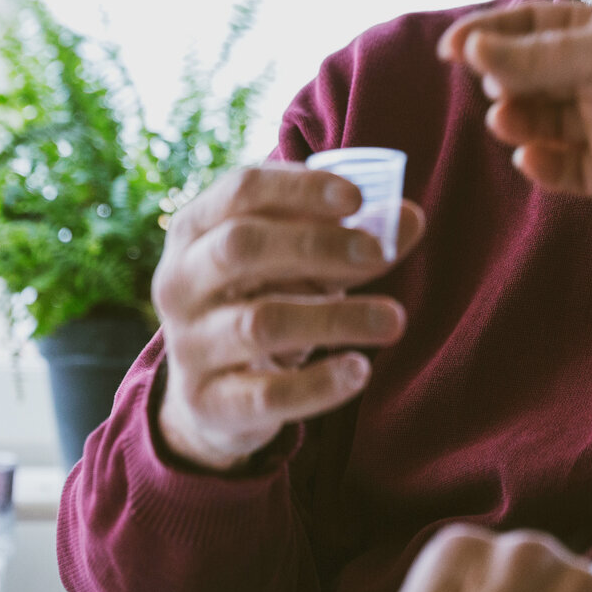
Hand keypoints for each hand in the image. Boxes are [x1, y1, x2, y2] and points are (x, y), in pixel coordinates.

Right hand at [150, 162, 424, 471]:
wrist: (212, 394)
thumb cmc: (262, 301)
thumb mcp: (299, 263)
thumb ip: (351, 237)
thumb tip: (411, 218)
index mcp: (195, 230)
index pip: (241, 191)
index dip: (300, 189)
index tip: (357, 198)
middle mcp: (179, 282)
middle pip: (241, 247)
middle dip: (317, 246)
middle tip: (379, 254)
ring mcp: (187, 345)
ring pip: (260, 322)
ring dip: (336, 318)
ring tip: (395, 319)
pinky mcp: (209, 402)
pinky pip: (266, 394)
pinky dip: (319, 383)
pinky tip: (360, 370)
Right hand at [439, 1, 591, 207]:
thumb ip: (539, 55)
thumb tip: (473, 50)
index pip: (528, 28)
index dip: (486, 36)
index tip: (448, 51)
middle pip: (529, 78)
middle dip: (503, 83)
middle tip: (495, 90)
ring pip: (541, 125)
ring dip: (517, 123)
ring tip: (509, 122)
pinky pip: (565, 170)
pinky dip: (543, 166)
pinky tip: (533, 159)